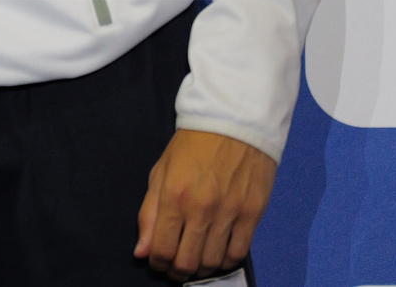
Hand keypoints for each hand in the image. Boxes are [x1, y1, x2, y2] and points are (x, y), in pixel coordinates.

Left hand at [136, 128, 274, 277]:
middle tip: (176, 269)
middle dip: (177, 272)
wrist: (233, 122)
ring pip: (213, 262)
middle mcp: (201, 208)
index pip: (162, 249)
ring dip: (201, 269)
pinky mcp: (253, 214)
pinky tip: (218, 255)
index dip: (157, 264)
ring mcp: (230, 213)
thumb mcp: (160, 172)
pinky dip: (227, 261)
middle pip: (188, 261)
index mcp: (174, 196)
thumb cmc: (192, 145)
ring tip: (195, 262)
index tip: (157, 263)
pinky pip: (239, 252)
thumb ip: (150, 214)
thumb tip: (142, 251)